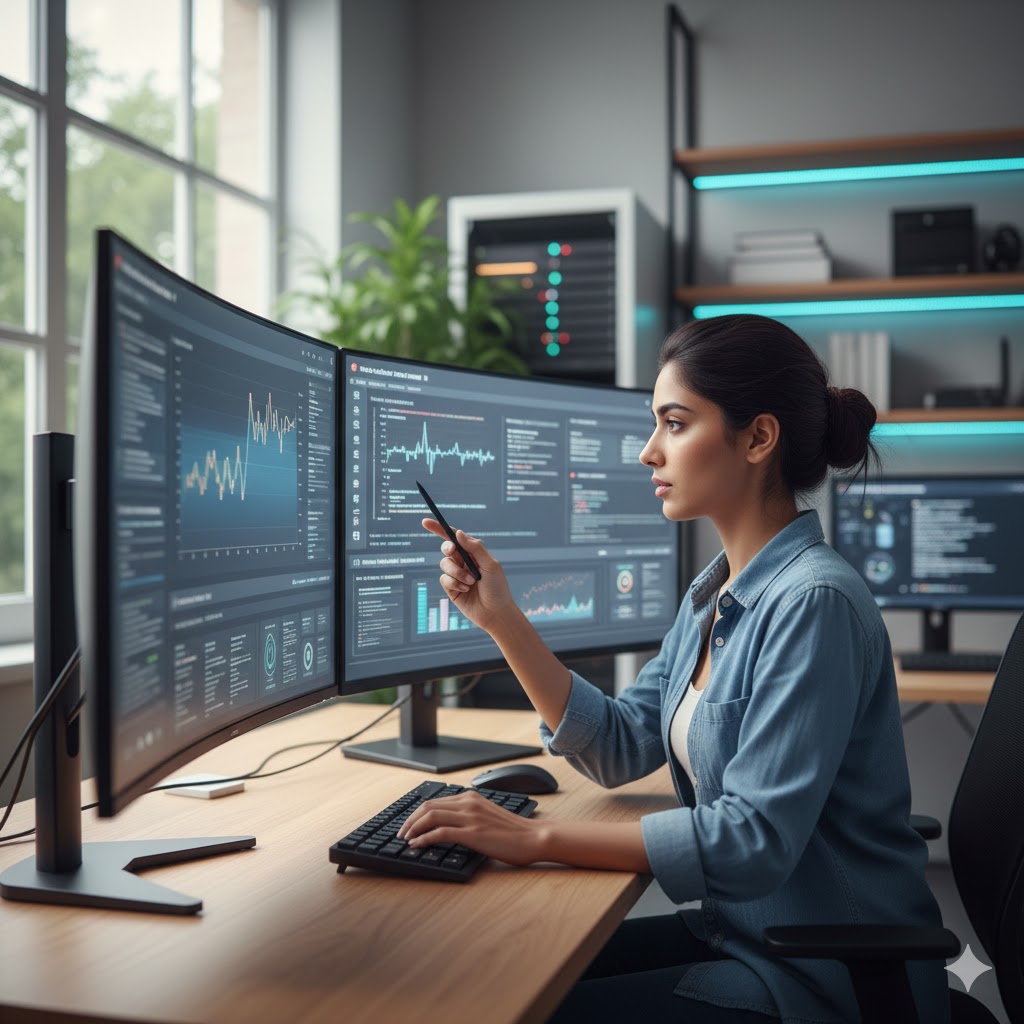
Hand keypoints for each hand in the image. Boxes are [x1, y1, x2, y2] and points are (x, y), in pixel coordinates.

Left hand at [397, 790, 545, 866]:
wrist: (534, 837)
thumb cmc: (514, 832)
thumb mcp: (487, 816)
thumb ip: (469, 816)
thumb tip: (448, 827)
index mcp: (471, 797)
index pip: (435, 800)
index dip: (417, 813)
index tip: (408, 824)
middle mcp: (468, 803)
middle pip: (428, 805)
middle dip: (410, 819)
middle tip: (400, 833)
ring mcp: (470, 817)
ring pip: (430, 816)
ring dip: (413, 828)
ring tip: (405, 840)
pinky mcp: (472, 832)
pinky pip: (440, 832)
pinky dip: (424, 839)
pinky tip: (417, 846)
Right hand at [420, 519, 515, 631]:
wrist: (495, 613)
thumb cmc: (497, 588)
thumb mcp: (490, 565)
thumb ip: (475, 548)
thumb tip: (458, 533)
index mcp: (473, 553)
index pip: (455, 537)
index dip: (439, 529)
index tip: (426, 522)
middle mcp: (463, 562)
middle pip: (446, 548)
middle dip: (447, 548)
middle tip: (452, 552)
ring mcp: (456, 575)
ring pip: (444, 564)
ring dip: (457, 572)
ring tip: (471, 583)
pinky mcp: (451, 588)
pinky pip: (444, 579)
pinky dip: (454, 583)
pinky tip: (465, 590)